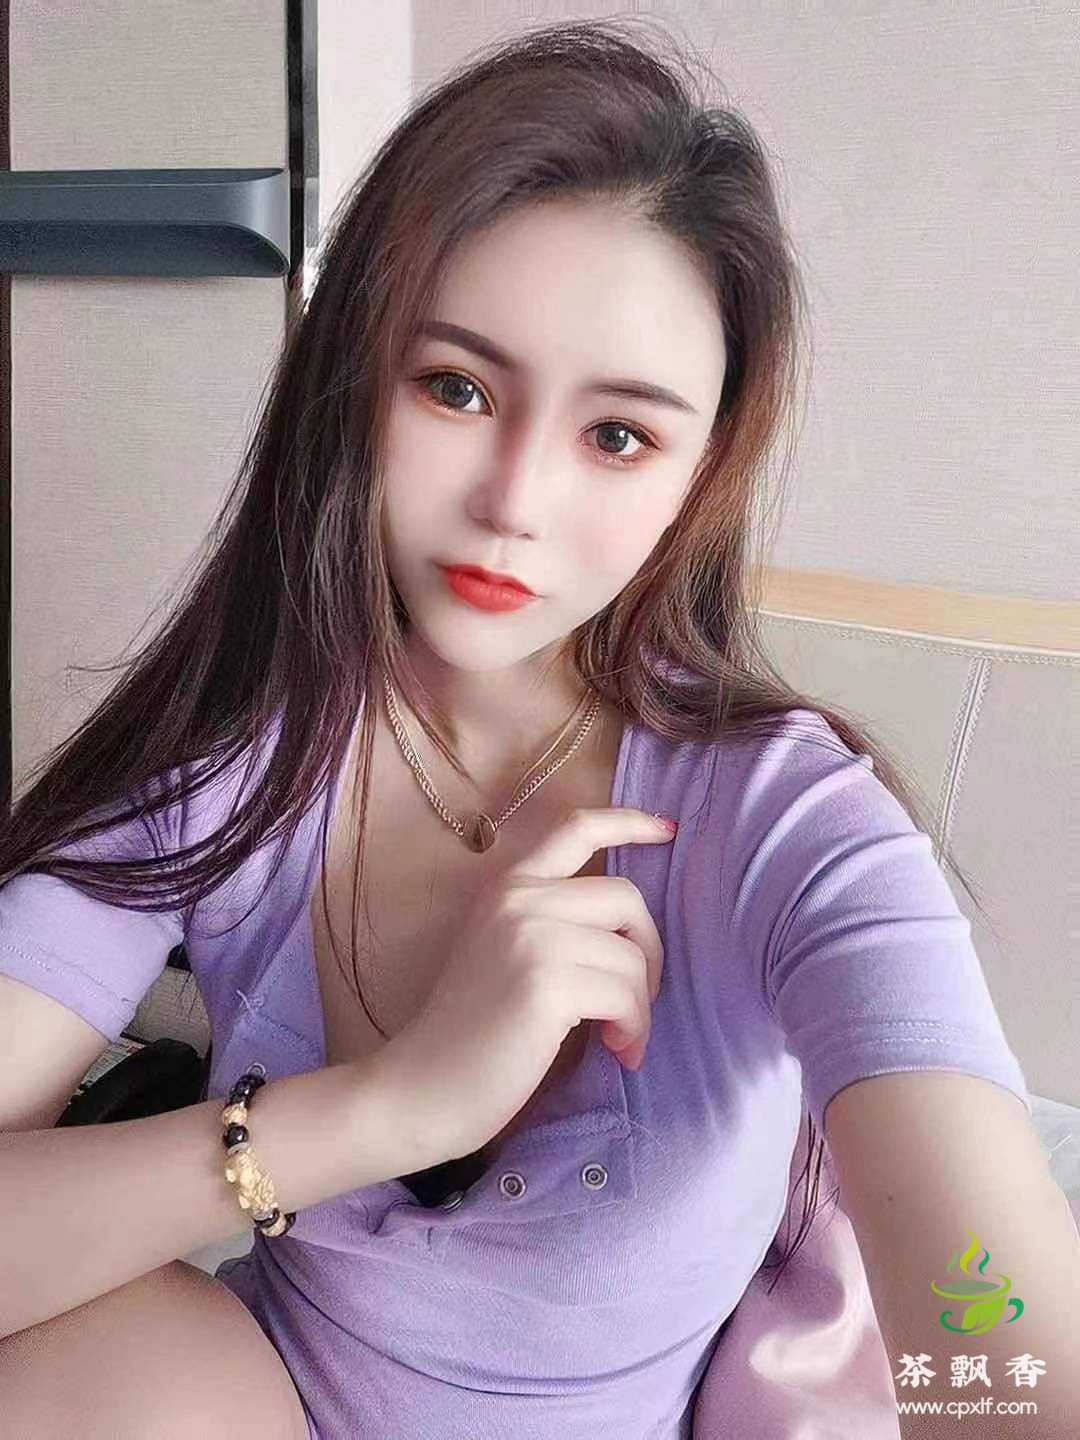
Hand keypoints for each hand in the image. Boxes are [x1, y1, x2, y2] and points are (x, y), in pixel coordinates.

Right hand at [374, 806, 674, 1163]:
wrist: (421, 1089)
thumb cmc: (471, 1033)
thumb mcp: (504, 952)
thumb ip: (553, 922)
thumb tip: (632, 929)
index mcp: (507, 886)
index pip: (576, 828)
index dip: (630, 822)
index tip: (668, 829)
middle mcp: (519, 900)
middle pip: (626, 899)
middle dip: (648, 952)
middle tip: (634, 1002)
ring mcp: (531, 938)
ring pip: (632, 956)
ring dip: (640, 1007)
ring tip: (619, 1039)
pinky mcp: (545, 984)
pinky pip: (626, 997)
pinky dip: (634, 1029)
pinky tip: (617, 1051)